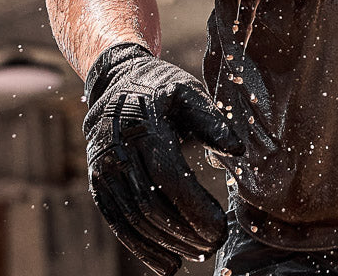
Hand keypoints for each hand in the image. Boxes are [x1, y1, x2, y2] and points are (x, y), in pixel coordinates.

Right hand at [83, 42, 242, 275]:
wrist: (117, 80)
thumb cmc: (163, 87)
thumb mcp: (189, 93)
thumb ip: (212, 121)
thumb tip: (238, 150)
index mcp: (144, 127)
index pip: (170, 177)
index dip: (195, 206)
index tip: (221, 225)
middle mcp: (118, 152)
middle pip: (151, 204)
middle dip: (184, 231)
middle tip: (213, 245)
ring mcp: (103, 170)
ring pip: (133, 219)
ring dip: (164, 245)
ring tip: (195, 257)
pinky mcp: (99, 184)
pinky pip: (118, 222)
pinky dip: (140, 247)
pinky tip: (164, 264)